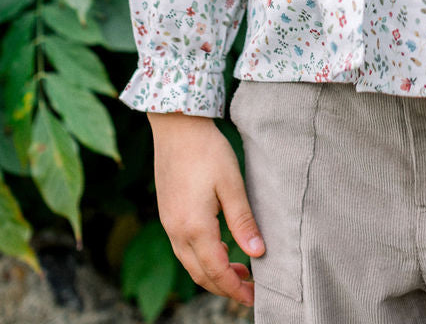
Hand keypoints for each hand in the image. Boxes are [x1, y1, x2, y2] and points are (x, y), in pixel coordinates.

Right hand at [149, 110, 264, 304]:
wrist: (176, 126)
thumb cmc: (206, 150)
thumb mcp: (231, 184)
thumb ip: (243, 221)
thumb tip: (258, 252)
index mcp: (194, 227)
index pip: (216, 271)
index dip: (235, 288)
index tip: (253, 298)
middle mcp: (177, 231)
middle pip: (201, 274)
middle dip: (225, 286)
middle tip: (250, 290)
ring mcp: (168, 224)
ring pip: (190, 263)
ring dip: (213, 272)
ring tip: (240, 270)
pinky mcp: (167, 214)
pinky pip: (184, 248)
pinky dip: (203, 257)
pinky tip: (220, 248)